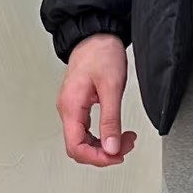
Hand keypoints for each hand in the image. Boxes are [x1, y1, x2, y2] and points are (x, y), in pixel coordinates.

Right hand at [57, 34, 136, 165]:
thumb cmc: (101, 53)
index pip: (76, 147)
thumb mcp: (112, 88)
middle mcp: (67, 109)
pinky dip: (102, 135)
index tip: (116, 156)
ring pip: (83, 140)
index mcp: (71, 107)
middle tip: (125, 146)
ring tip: (125, 139)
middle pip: (79, 147)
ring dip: (104, 145)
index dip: (97, 157)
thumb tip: (112, 148)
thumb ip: (111, 120)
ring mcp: (72, 108)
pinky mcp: (79, 105)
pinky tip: (116, 132)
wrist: (96, 34)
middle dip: (103, 153)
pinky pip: (87, 130)